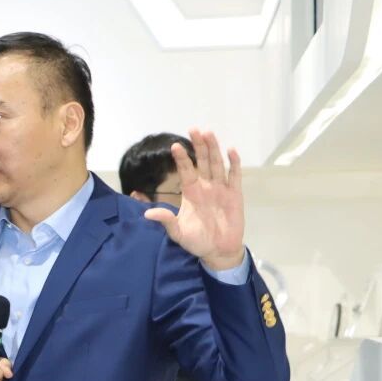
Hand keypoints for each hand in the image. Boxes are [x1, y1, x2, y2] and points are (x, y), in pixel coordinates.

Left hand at [143, 129, 245, 270]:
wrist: (218, 251)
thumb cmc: (197, 241)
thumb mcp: (178, 232)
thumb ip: (166, 221)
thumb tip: (147, 214)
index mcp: (191, 192)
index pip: (186, 171)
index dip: (182, 158)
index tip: (174, 146)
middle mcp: (206, 186)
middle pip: (202, 161)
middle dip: (198, 146)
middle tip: (194, 129)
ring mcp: (221, 189)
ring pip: (217, 164)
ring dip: (214, 149)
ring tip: (209, 133)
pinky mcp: (234, 195)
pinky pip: (234, 176)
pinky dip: (234, 164)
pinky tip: (231, 150)